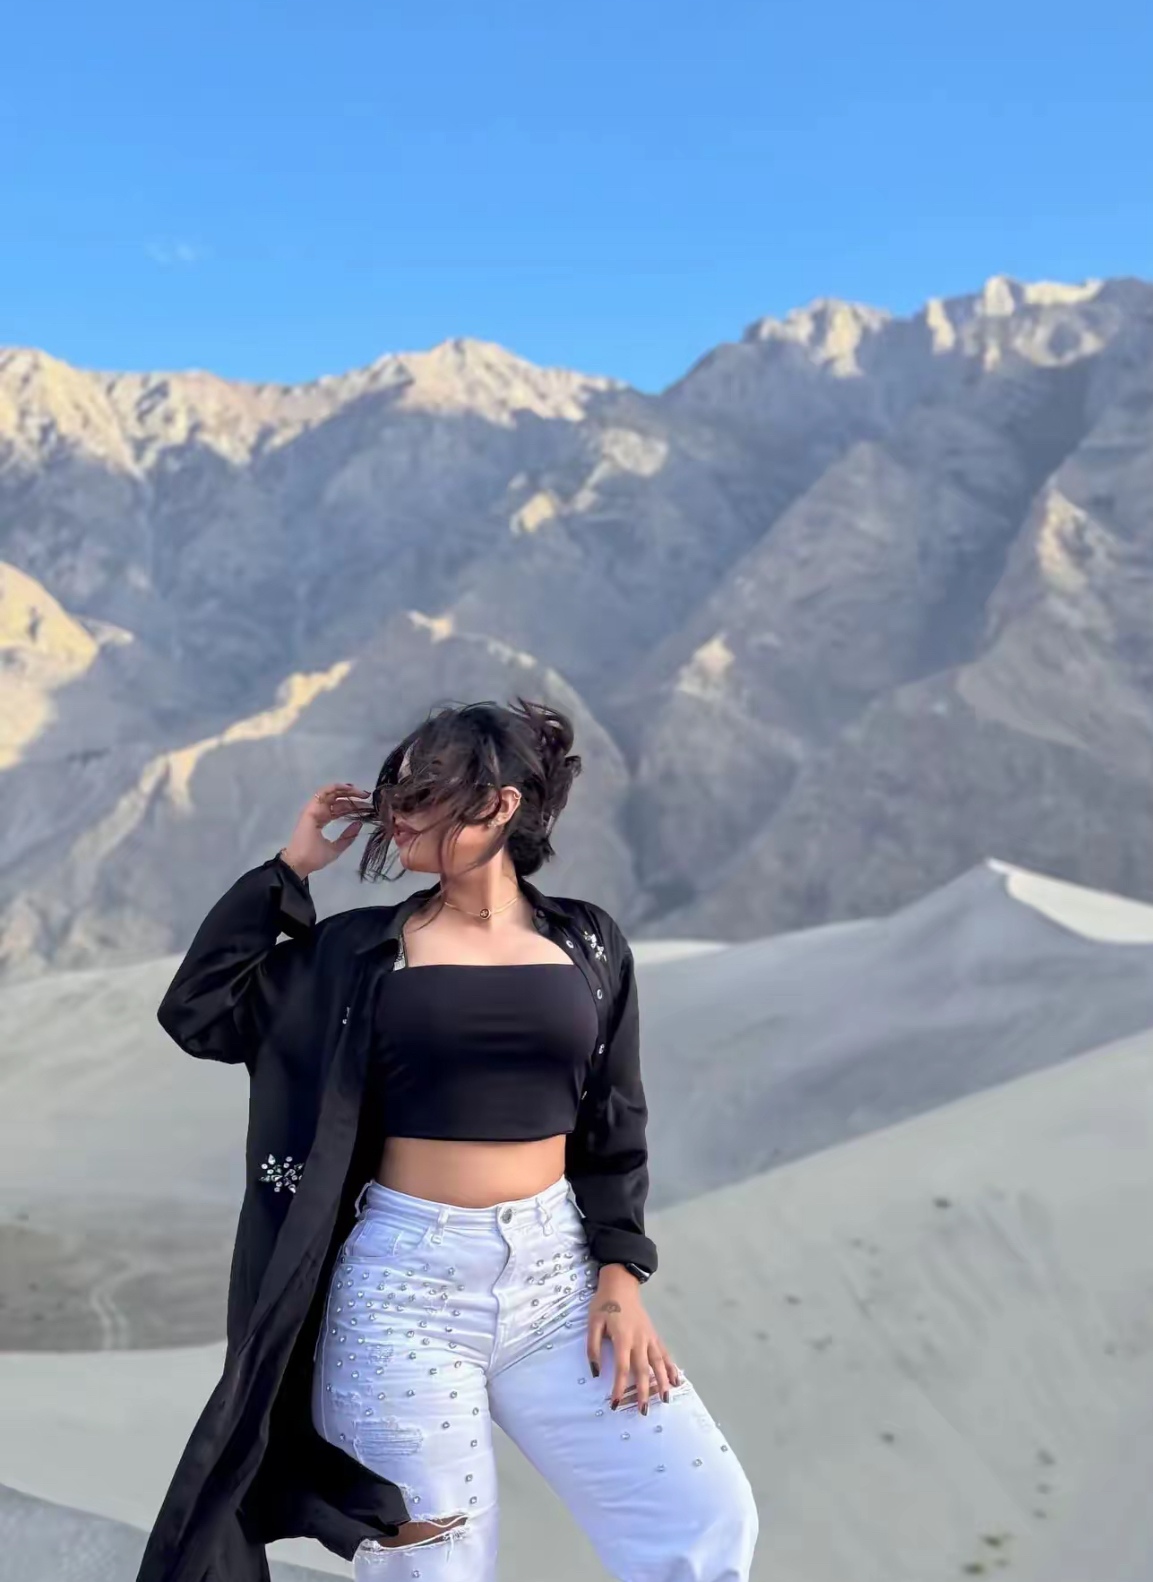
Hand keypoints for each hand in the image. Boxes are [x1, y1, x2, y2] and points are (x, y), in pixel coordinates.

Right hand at [281, 782, 373, 878]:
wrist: (300, 863)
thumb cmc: (315, 858)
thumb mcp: (336, 848)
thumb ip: (347, 837)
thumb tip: (359, 824)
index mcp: (322, 820)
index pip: (339, 809)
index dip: (352, 806)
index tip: (367, 806)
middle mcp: (318, 812)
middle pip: (337, 799)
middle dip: (352, 796)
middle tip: (366, 796)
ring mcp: (314, 809)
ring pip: (331, 793)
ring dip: (346, 790)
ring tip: (361, 792)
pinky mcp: (311, 808)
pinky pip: (324, 792)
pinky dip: (336, 788)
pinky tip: (349, 788)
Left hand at [586, 1265, 680, 1412]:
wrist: (621, 1285)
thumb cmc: (604, 1304)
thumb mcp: (593, 1323)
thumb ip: (593, 1348)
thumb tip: (595, 1372)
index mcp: (623, 1338)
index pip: (622, 1368)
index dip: (619, 1387)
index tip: (615, 1403)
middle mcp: (639, 1340)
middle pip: (643, 1370)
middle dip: (643, 1392)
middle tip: (643, 1411)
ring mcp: (649, 1337)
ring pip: (658, 1363)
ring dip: (662, 1382)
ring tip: (665, 1400)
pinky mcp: (654, 1335)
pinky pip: (664, 1354)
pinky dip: (671, 1367)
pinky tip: (676, 1380)